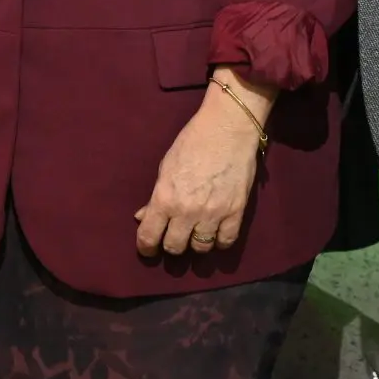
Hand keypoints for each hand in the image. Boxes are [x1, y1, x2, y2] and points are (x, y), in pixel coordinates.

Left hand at [136, 68, 272, 258]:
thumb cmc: (191, 143)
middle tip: (173, 237)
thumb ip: (155, 197)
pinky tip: (215, 234)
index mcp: (165, 198)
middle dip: (171, 245)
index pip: (150, 236)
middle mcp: (187, 211)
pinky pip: (226, 241)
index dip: (145, 247)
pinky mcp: (236, 212)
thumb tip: (143, 218)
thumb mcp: (165, 167)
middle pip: (175, 248)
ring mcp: (213, 214)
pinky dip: (218, 241)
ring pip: (201, 248)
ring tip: (195, 233)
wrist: (227, 129)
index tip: (147, 249)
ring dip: (195, 243)